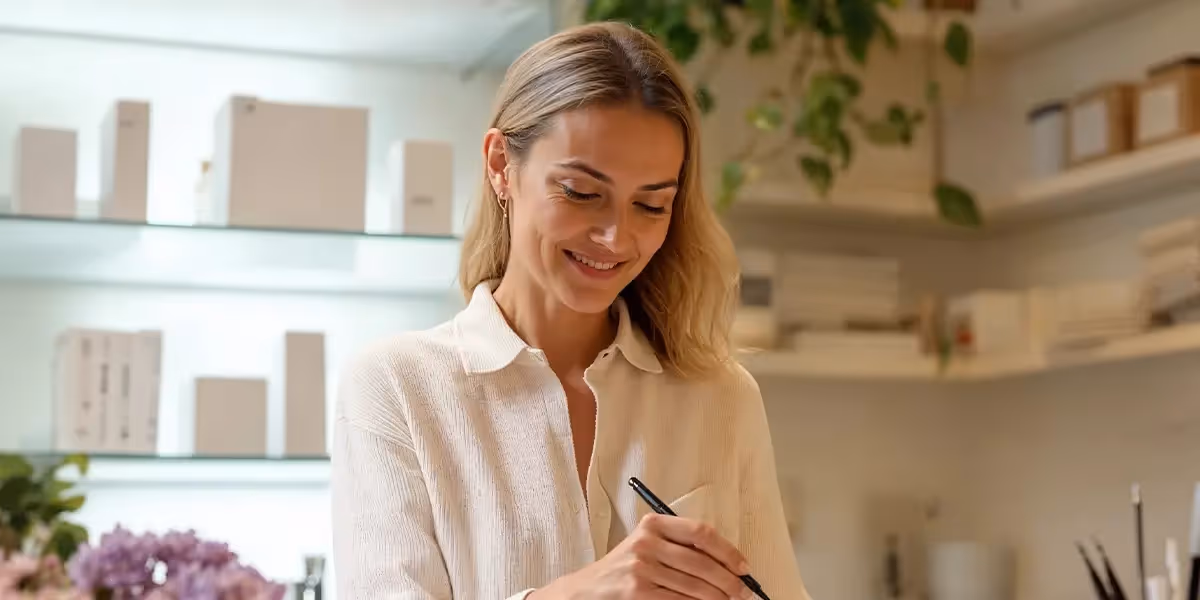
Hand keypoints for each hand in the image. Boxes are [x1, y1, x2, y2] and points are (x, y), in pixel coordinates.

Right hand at [529, 513, 753, 599]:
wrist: (586, 591)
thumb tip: (726, 564)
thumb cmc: (622, 570)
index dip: (728, 551)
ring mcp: (642, 570)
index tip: (743, 566)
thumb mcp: (646, 546)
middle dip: (729, 581)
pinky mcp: (639, 594)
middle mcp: (647, 543)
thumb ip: (679, 547)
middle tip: (742, 591)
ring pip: (696, 588)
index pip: (701, 533)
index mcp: (653, 525)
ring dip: (718, 599)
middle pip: (703, 563)